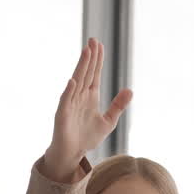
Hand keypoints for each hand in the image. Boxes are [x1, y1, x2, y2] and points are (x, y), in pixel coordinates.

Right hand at [40, 39, 132, 181]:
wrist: (72, 153)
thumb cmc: (87, 137)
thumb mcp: (108, 122)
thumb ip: (118, 106)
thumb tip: (130, 90)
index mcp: (91, 96)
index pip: (95, 74)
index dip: (97, 60)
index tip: (99, 44)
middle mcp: (80, 96)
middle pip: (86, 73)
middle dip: (90, 57)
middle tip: (93, 40)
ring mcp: (70, 104)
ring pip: (77, 82)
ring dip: (81, 67)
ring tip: (86, 52)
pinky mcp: (63, 115)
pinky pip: (66, 101)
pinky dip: (69, 91)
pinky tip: (73, 81)